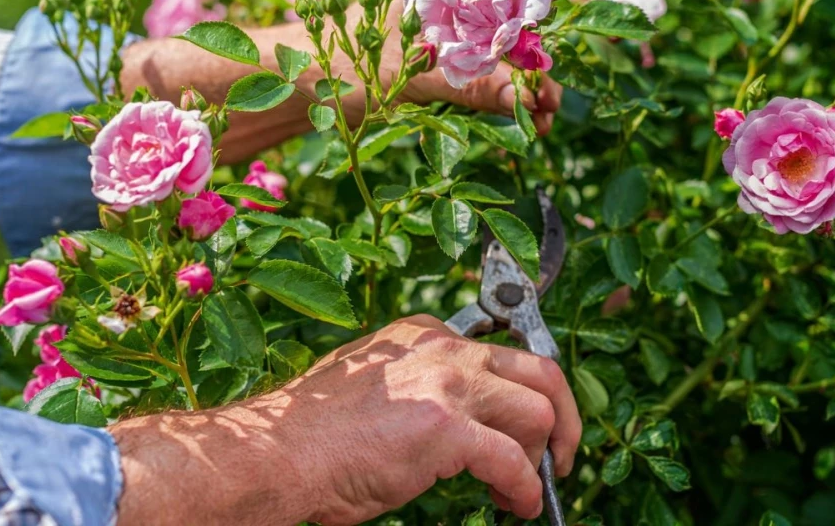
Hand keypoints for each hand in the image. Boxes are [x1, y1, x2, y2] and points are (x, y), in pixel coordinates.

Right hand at [111, 315, 580, 525]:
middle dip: (562, 415)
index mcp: (422, 335)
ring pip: (538, 412)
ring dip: (546, 456)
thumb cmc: (313, 431)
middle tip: (560, 452)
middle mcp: (442, 347)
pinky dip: (526, 489)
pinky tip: (518, 505)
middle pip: (538, 370)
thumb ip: (415, 385)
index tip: (523, 425)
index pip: (500, 352)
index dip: (521, 393)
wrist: (278, 452)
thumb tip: (453, 414)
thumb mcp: (371, 385)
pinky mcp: (447, 427)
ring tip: (531, 486)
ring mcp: (447, 383)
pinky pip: (513, 461)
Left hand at [356, 0, 562, 136]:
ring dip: (519, 90)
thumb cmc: (345, 67)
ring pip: (495, 59)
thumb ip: (472, 85)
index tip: (555, 71)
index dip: (540, 29)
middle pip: (508, 31)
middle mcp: (449, 5)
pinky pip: (476, 79)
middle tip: (551, 111)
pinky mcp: (435, 67)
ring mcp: (443, 37)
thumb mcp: (413, 76)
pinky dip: (496, 99)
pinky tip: (518, 119)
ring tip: (541, 125)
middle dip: (535, 69)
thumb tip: (528, 101)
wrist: (297, 87)